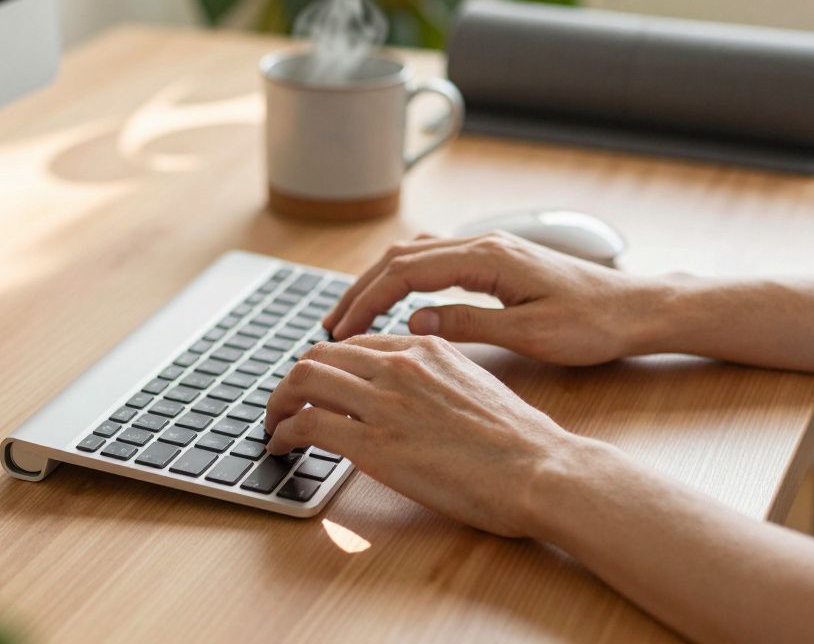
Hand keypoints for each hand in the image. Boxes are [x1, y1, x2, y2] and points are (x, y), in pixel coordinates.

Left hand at [264, 334, 570, 536]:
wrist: (538, 469)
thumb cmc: (520, 442)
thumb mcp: (475, 386)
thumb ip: (436, 380)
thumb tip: (414, 399)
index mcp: (427, 348)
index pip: (356, 345)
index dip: (328, 365)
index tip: (317, 386)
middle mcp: (401, 365)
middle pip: (319, 356)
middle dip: (292, 381)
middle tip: (284, 405)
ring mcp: (386, 402)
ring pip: (303, 381)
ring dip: (278, 403)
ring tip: (274, 425)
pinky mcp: (375, 443)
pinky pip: (307, 424)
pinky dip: (284, 432)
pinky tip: (283, 446)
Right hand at [324, 232, 665, 365]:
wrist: (637, 309)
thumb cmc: (593, 324)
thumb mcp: (530, 335)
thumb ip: (470, 325)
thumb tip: (415, 322)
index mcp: (488, 257)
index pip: (406, 271)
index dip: (367, 299)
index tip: (341, 330)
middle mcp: (484, 243)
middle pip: (402, 256)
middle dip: (361, 289)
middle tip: (332, 326)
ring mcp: (490, 248)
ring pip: (416, 253)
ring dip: (380, 281)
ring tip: (354, 315)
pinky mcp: (498, 260)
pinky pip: (437, 260)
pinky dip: (406, 277)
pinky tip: (397, 302)